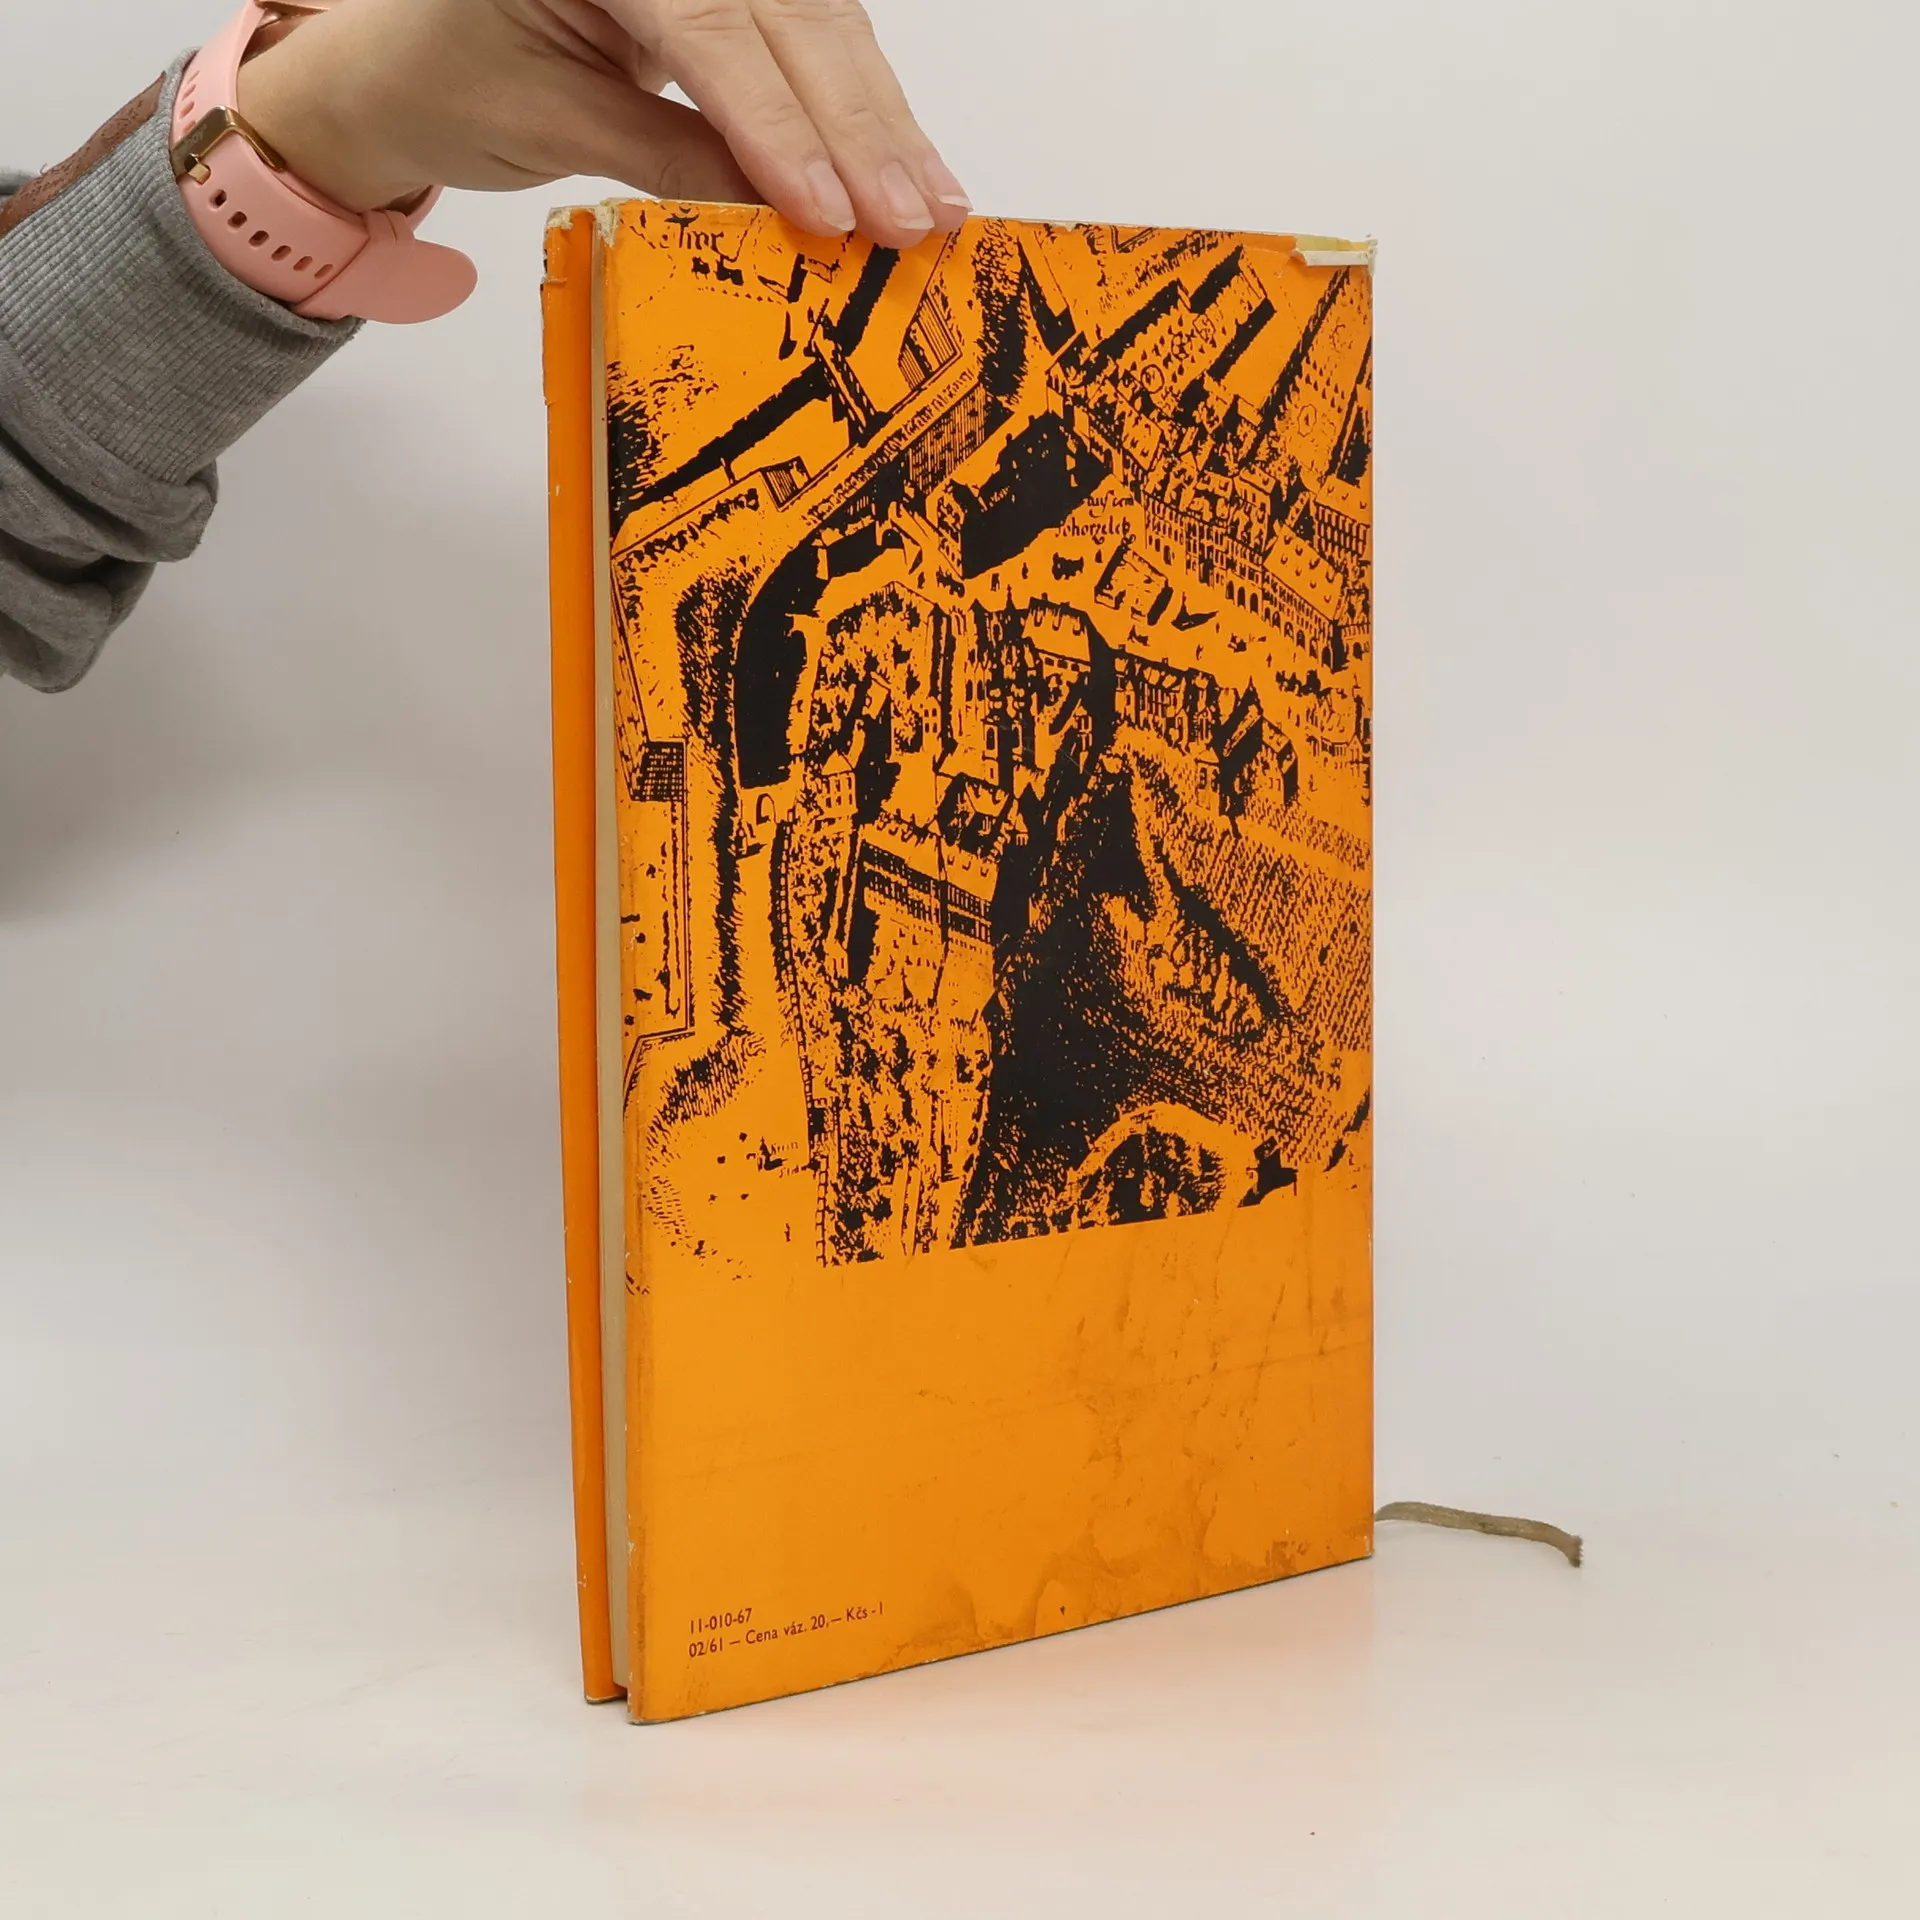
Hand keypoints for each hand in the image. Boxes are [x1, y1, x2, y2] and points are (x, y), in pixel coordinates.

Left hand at [235, 0, 969, 248]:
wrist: (405, 56)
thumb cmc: (448, 80)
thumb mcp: (548, 125)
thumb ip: (668, 158)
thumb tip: (786, 216)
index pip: (707, 25)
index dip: (779, 123)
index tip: (834, 210)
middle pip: (786, 12)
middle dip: (858, 124)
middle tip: (918, 218)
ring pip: (816, 18)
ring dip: (879, 120)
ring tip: (930, 203)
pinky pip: (807, 31)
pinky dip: (856, 104)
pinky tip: (900, 162)